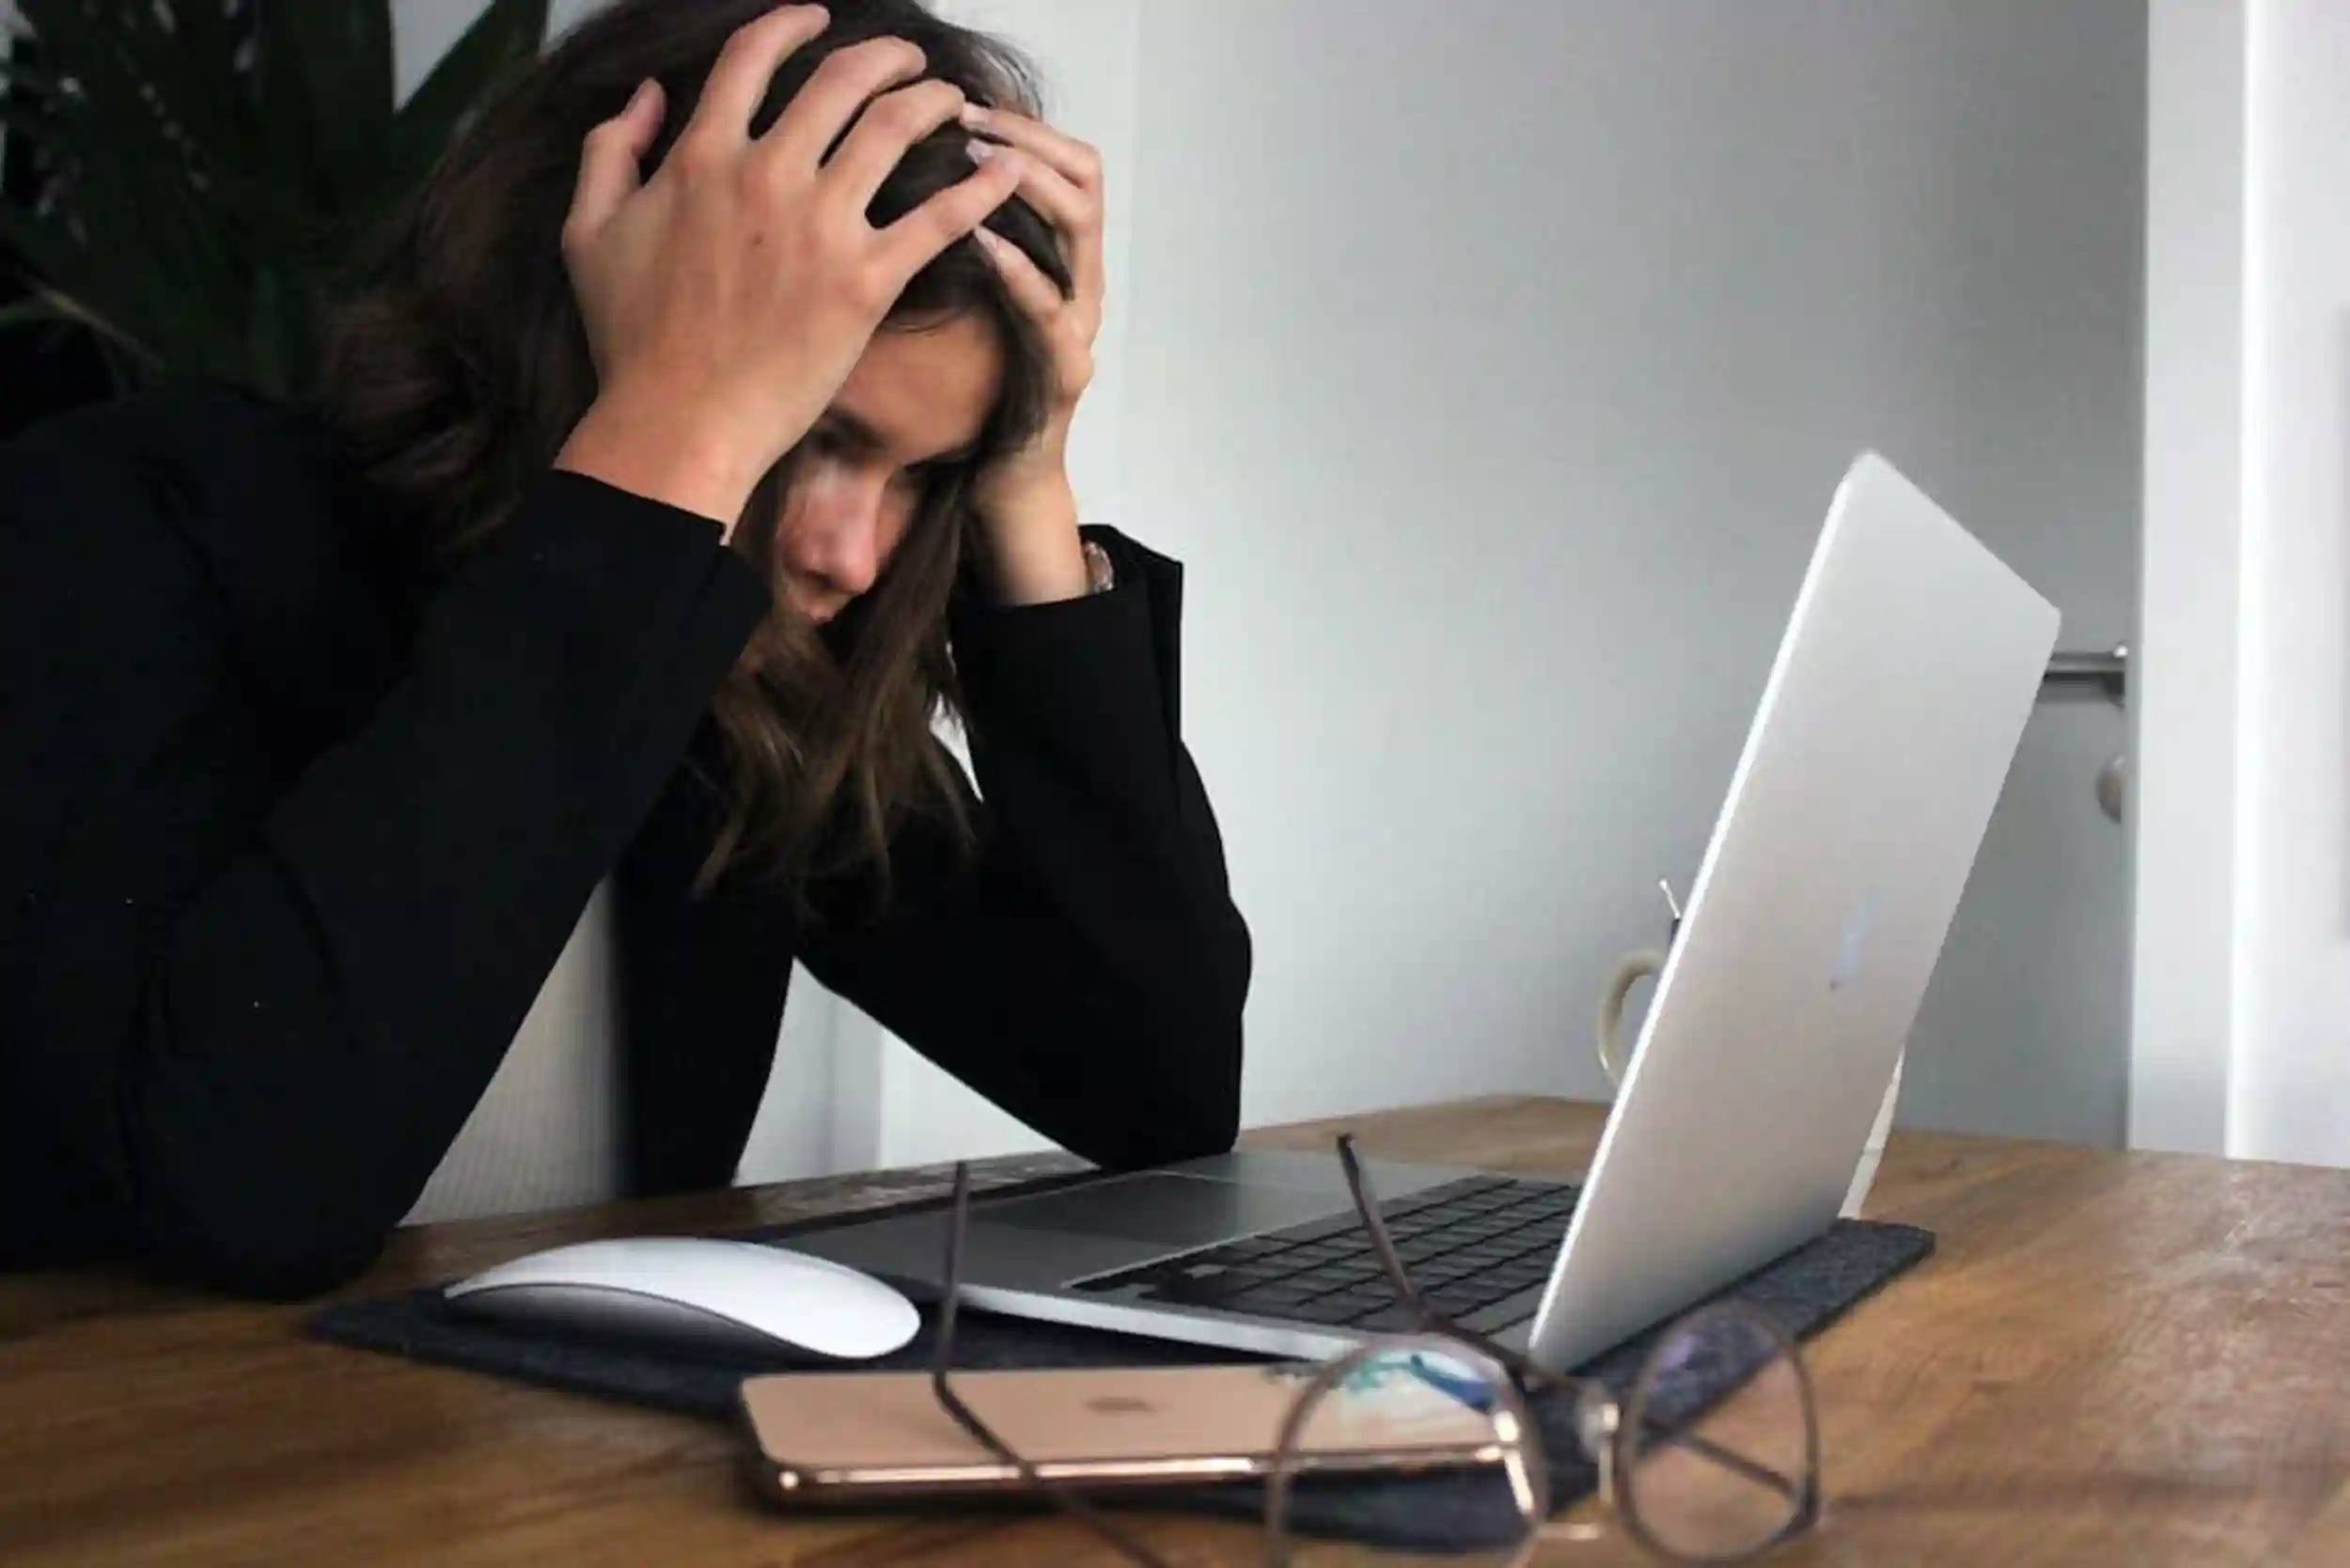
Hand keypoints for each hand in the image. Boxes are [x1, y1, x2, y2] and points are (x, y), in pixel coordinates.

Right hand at [553, 5, 1026, 534]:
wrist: (678, 421)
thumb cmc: (630, 339)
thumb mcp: (587, 232)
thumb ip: (611, 150)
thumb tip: (646, 95)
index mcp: (701, 156)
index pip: (753, 57)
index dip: (790, 25)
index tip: (817, 19)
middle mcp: (766, 175)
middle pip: (841, 80)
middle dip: (884, 57)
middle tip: (908, 60)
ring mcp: (821, 227)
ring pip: (895, 129)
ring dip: (933, 101)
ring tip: (953, 100)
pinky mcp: (866, 283)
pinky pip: (939, 219)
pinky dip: (980, 188)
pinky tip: (1006, 170)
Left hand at [962, 104, 1105, 602]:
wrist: (1000, 476)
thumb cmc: (974, 386)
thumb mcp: (961, 297)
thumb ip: (952, 239)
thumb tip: (897, 172)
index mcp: (1058, 257)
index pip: (1066, 161)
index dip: (1023, 124)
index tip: (964, 102)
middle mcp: (1081, 280)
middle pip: (1084, 177)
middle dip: (1026, 139)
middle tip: (969, 119)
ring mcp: (1080, 324)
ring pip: (1081, 228)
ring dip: (1029, 185)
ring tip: (977, 164)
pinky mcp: (1066, 371)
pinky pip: (1051, 309)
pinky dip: (1018, 269)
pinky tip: (981, 241)